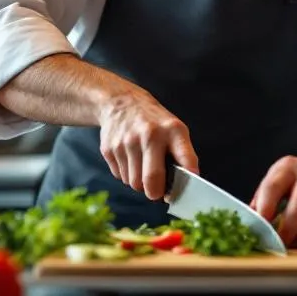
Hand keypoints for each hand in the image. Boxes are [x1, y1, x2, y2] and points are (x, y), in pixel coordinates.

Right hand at [97, 86, 198, 200]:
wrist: (121, 102)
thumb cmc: (153, 122)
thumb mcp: (174, 129)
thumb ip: (181, 154)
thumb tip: (183, 187)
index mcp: (172, 130)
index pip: (185, 159)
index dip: (187, 181)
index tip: (184, 192)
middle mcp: (150, 135)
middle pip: (152, 180)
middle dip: (155, 193)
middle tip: (157, 191)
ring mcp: (127, 141)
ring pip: (134, 183)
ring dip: (139, 182)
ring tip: (142, 166)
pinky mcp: (109, 149)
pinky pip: (120, 176)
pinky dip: (126, 174)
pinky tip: (129, 159)